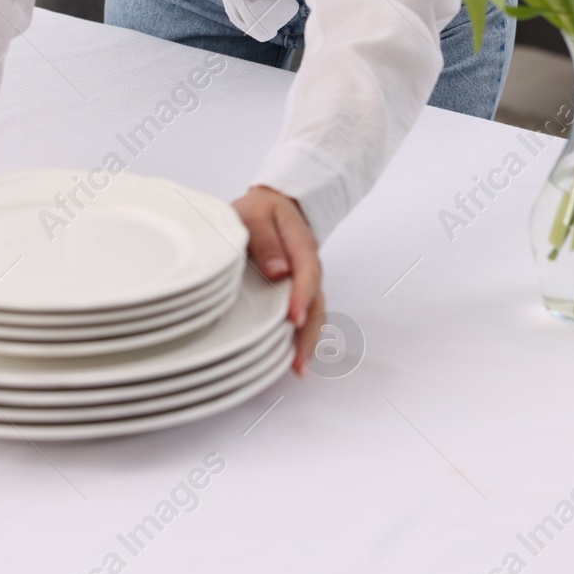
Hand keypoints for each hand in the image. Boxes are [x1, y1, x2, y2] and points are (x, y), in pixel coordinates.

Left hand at [232, 185, 324, 377]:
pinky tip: (293, 358)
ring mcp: (305, 281)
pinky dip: (302, 336)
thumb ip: (265, 240)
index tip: (294, 318)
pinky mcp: (298, 291)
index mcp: (300, 244)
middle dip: (309, 332)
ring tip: (298, 368)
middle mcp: (308, 267)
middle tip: (299, 360)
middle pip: (317, 301)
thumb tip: (278, 271)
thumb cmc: (261, 211)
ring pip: (314, 312)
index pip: (307, 271)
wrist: (274, 205)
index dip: (303, 295)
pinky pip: (306, 314)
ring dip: (307, 340)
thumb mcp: (256, 214)